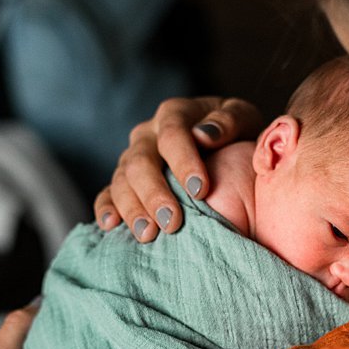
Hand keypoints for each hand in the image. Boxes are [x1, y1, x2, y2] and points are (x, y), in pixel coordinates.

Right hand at [92, 94, 262, 239]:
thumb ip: (228, 122)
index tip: (201, 190)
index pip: (172, 134)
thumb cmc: (235, 135)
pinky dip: (105, 210)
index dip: (184, 162)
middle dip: (155, 194)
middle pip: (140, 162)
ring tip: (148, 235)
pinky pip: (106, 195)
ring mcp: (130, 159)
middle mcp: (146, 135)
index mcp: (174, 114)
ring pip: (120, 182)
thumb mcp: (243, 118)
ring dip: (132, 209)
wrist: (223, 148)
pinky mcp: (121, 183)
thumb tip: (203, 135)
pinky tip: (111, 226)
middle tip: (172, 223)